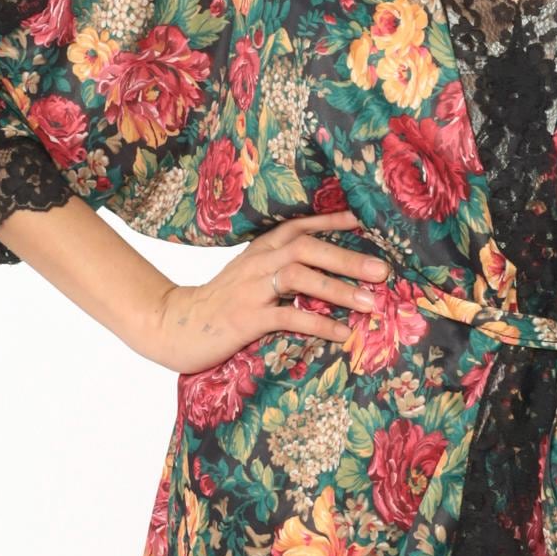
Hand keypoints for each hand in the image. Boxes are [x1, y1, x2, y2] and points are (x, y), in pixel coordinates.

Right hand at [137, 210, 388, 374]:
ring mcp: (251, 289)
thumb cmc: (220, 304)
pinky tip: (340, 333)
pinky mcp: (245, 317)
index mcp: (261, 249)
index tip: (368, 222)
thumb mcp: (249, 277)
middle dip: (348, 258)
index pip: (301, 226)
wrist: (173, 325)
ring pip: (300, 277)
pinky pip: (287, 317)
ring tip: (370, 303)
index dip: (334, 221)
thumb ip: (281, 270)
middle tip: (383, 271)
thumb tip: (328, 274)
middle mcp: (258, 262)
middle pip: (307, 248)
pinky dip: (317, 323)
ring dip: (339, 289)